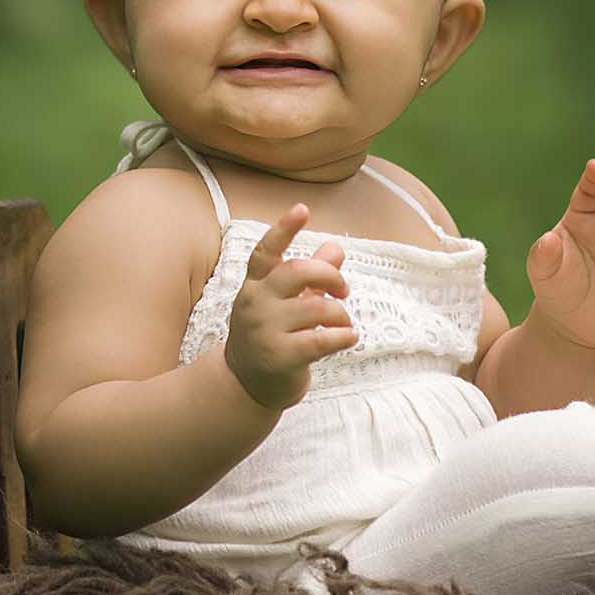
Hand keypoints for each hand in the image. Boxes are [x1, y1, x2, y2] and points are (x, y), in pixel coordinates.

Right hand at [222, 203, 355, 411]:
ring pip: (317, 307)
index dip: (284, 229)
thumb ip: (311, 278)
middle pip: (297, 272)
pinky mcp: (279, 356)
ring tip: (343, 324)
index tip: (302, 209)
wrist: (245, 386)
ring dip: (340, 314)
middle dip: (330, 275)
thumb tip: (337, 248)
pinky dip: (343, 336)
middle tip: (344, 290)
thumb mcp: (285, 304)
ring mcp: (265, 330)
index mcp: (255, 286)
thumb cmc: (272, 336)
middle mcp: (256, 303)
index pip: (266, 252)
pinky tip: (349, 338)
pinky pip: (321, 340)